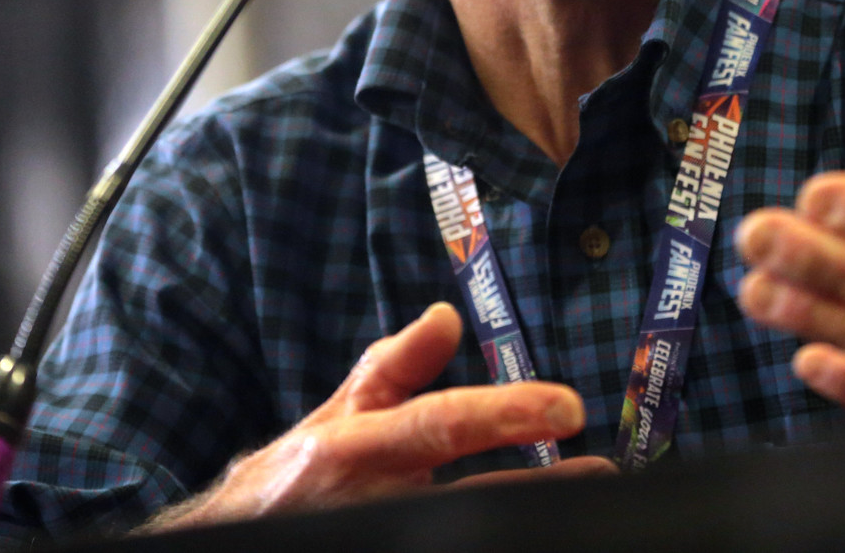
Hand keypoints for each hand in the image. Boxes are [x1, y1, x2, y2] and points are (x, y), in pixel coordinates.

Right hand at [146, 303, 611, 528]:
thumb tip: (445, 315)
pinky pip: (454, 540)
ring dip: (526, 515)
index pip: (439, 426)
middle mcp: (371, 499)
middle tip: (603, 471)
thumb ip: (393, 368)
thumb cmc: (299, 477)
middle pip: (469, 497)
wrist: (242, 537)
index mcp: (355, 450)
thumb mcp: (338, 416)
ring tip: (584, 507)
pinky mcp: (391, 548)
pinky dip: (496, 529)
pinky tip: (538, 525)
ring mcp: (383, 531)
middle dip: (540, 488)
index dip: (504, 414)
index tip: (567, 405)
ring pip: (467, 524)